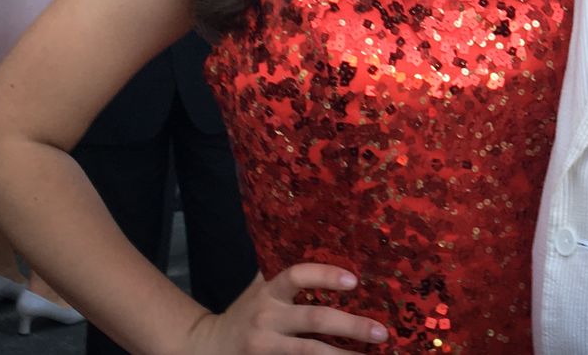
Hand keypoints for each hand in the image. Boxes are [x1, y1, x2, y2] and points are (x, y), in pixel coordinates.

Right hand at [181, 265, 387, 353]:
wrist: (206, 347)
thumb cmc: (246, 312)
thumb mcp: (259, 289)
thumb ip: (285, 273)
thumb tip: (326, 244)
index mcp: (269, 292)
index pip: (296, 276)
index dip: (325, 275)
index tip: (355, 280)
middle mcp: (267, 318)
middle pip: (315, 320)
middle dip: (351, 326)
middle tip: (381, 331)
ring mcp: (265, 346)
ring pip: (310, 352)